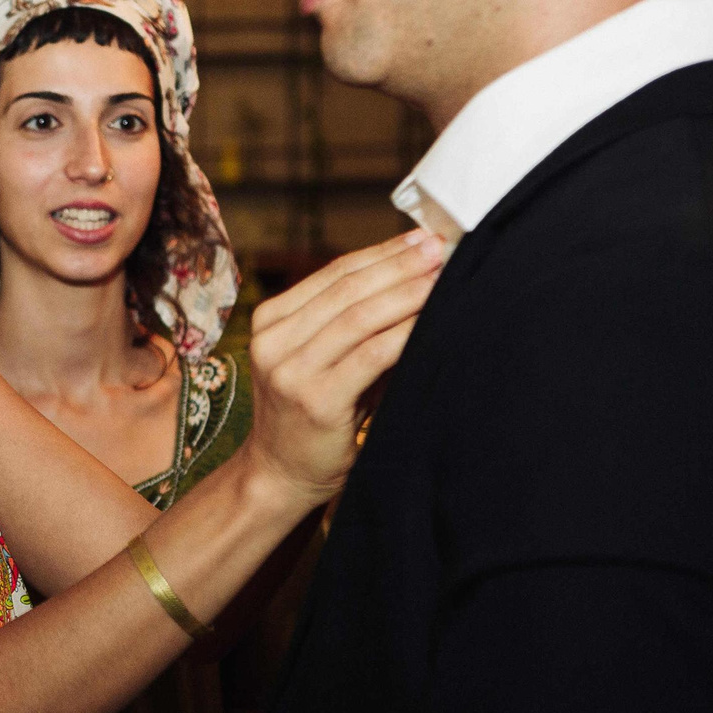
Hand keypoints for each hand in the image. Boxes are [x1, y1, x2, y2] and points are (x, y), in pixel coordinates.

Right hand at [243, 230, 444, 508]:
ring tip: (442, 275)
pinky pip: (370, 355)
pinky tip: (430, 319)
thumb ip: (351, 323)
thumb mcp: (319, 359)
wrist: (280, 474)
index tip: (420, 237)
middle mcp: (273, 341)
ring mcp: (290, 370)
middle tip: (440, 247)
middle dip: (399, 264)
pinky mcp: (315, 399)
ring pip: (358, 316)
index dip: (381, 252)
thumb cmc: (311, 415)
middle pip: (346, 288)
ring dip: (406, 291)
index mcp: (271, 321)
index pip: (333, 274)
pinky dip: (404, 332)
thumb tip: (415, 277)